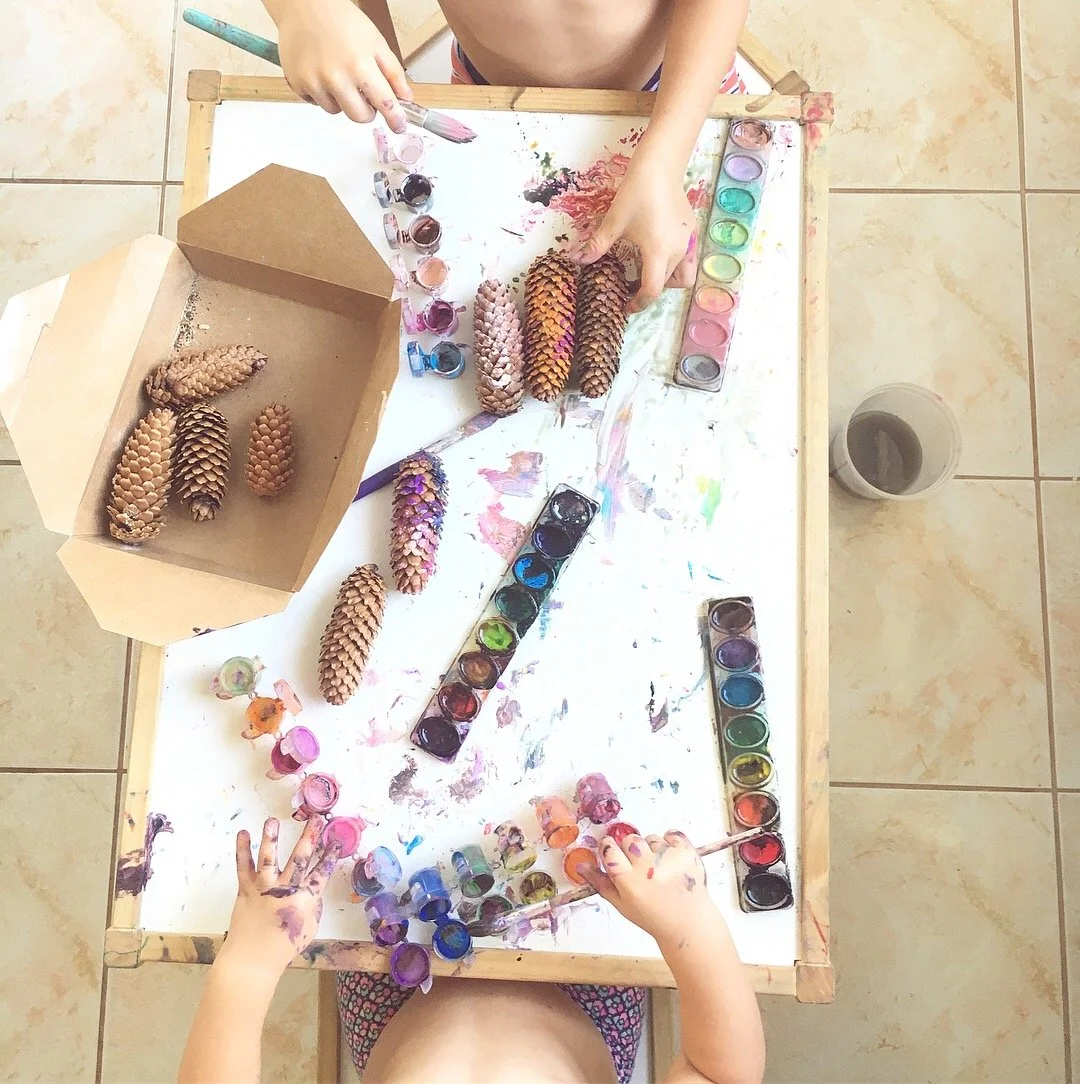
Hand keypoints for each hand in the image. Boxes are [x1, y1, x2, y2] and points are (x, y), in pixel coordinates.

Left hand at [222, 817, 339, 976]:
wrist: (251, 961)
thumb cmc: (282, 949)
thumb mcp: (309, 930)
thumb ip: (313, 908)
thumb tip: (313, 892)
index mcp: (304, 900)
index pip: (321, 873)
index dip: (330, 856)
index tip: (336, 841)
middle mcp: (285, 890)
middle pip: (300, 858)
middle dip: (309, 836)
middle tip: (316, 819)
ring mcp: (264, 889)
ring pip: (268, 858)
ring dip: (271, 838)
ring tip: (273, 820)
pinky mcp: (245, 890)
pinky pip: (243, 868)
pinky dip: (242, 850)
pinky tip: (243, 834)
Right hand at [276, 0, 411, 130]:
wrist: (305, 6)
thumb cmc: (341, 20)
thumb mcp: (376, 42)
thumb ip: (393, 72)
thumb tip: (405, 97)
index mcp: (360, 66)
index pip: (384, 103)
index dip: (395, 118)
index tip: (399, 126)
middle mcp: (336, 77)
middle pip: (359, 117)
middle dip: (366, 111)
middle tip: (365, 96)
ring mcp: (315, 82)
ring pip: (336, 111)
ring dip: (342, 101)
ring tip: (339, 76)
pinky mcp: (298, 83)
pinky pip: (316, 102)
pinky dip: (322, 94)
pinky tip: (322, 73)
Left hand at [572, 151, 696, 313]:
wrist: (660, 165)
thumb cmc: (636, 193)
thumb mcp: (613, 222)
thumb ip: (596, 246)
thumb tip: (575, 260)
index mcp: (658, 252)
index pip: (652, 291)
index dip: (638, 303)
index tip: (626, 306)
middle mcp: (678, 251)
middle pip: (667, 285)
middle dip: (650, 291)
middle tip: (630, 287)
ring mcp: (688, 241)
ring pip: (683, 275)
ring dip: (667, 281)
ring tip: (648, 272)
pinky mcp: (692, 231)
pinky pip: (688, 259)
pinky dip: (676, 265)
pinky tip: (659, 253)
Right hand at [576, 829, 716, 946]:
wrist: (687, 923)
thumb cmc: (652, 916)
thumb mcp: (621, 904)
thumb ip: (600, 882)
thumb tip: (580, 866)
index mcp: (629, 881)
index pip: (609, 849)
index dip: (609, 848)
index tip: (613, 852)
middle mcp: (648, 868)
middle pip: (630, 840)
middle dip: (631, 850)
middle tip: (640, 867)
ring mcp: (669, 859)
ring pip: (651, 837)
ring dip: (652, 849)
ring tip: (659, 870)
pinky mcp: (687, 852)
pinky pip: (671, 834)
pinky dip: (670, 843)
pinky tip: (671, 861)